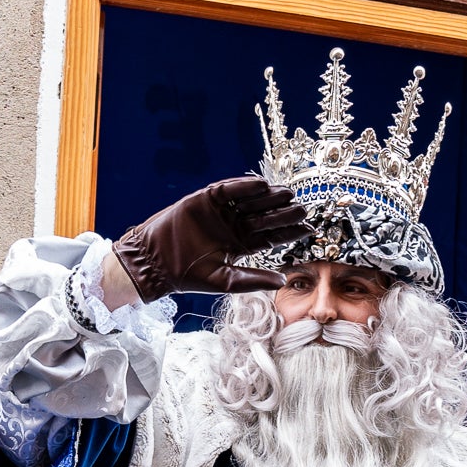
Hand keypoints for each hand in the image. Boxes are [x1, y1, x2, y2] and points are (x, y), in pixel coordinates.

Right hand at [108, 177, 308, 299]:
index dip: (289, 233)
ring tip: (287, 194)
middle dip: (283, 213)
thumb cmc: (189, 275)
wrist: (156, 263)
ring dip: (268, 197)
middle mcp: (233, 226)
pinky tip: (261, 184)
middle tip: (303, 209)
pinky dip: (243, 186)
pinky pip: (228, 190)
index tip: (309, 230)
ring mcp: (220, 212)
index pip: (270, 237)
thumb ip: (253, 279)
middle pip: (264, 216)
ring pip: (250, 201)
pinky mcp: (205, 199)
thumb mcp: (225, 280)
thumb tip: (282, 281)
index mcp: (240, 245)